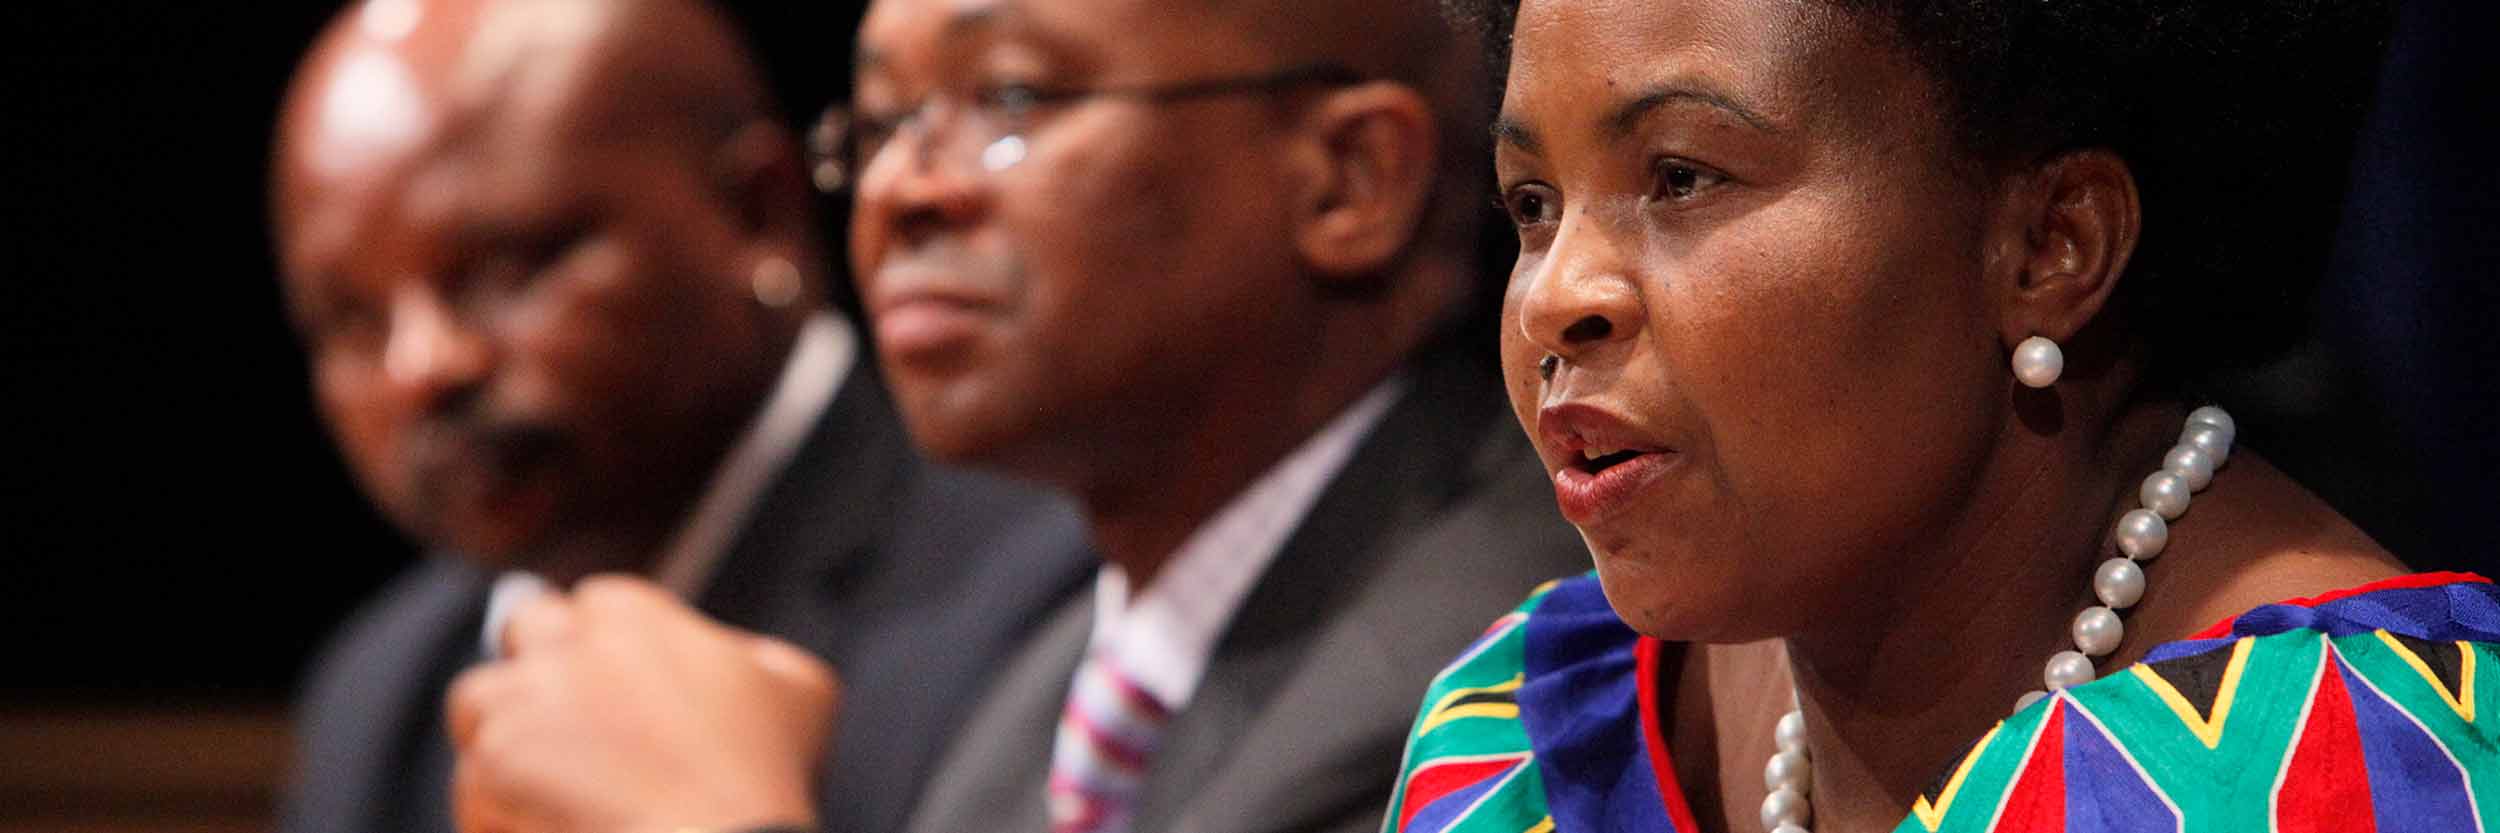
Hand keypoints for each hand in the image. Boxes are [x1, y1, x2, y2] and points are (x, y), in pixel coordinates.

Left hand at [446, 574, 837, 832]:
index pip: (595, 603)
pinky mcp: (487, 770)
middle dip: (537, 665)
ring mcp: (518, 704)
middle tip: (565, 720)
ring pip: (476, 702)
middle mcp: (566, 645)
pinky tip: (546, 831)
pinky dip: (498, 814)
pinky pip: (471, 787)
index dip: (602, 645)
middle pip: (521, 629)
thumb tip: (736, 659)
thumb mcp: (801, 692)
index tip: (615, 683)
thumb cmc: (763, 778)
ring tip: (547, 786)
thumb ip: (756, 658)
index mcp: (636, 614)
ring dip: (501, 734)